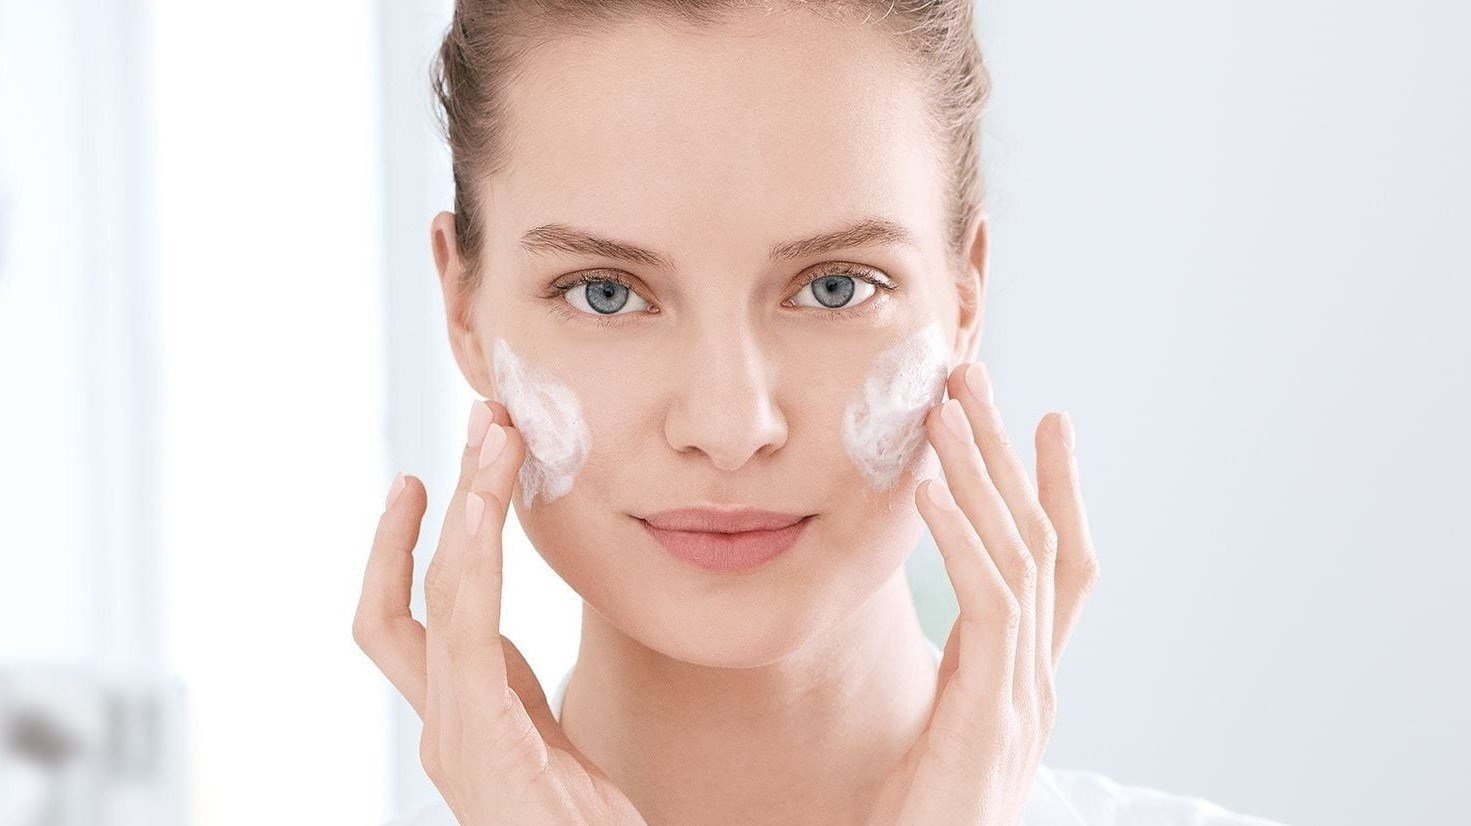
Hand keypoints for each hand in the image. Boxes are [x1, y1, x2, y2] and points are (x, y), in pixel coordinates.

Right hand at [353, 399, 646, 825]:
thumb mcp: (558, 754)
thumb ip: (533, 711)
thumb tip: (534, 677)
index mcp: (467, 719)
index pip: (420, 617)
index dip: (422, 546)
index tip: (449, 479)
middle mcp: (447, 722)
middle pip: (412, 594)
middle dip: (442, 507)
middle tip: (481, 426)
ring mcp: (455, 734)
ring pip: (437, 594)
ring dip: (464, 506)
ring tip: (492, 437)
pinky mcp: (480, 741)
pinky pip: (463, 628)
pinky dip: (467, 554)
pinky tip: (483, 500)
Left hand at [865, 362, 1100, 825]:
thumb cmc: (925, 811)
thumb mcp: (947, 723)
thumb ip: (962, 670)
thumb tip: (950, 625)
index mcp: (1028, 675)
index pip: (1060, 564)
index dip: (1056, 488)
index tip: (1043, 419)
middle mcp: (1039, 678)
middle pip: (1041, 539)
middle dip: (1011, 453)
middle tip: (978, 377)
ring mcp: (1025, 694)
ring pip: (1018, 557)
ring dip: (980, 477)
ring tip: (947, 410)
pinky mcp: (994, 711)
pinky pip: (987, 605)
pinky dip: (960, 541)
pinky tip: (927, 491)